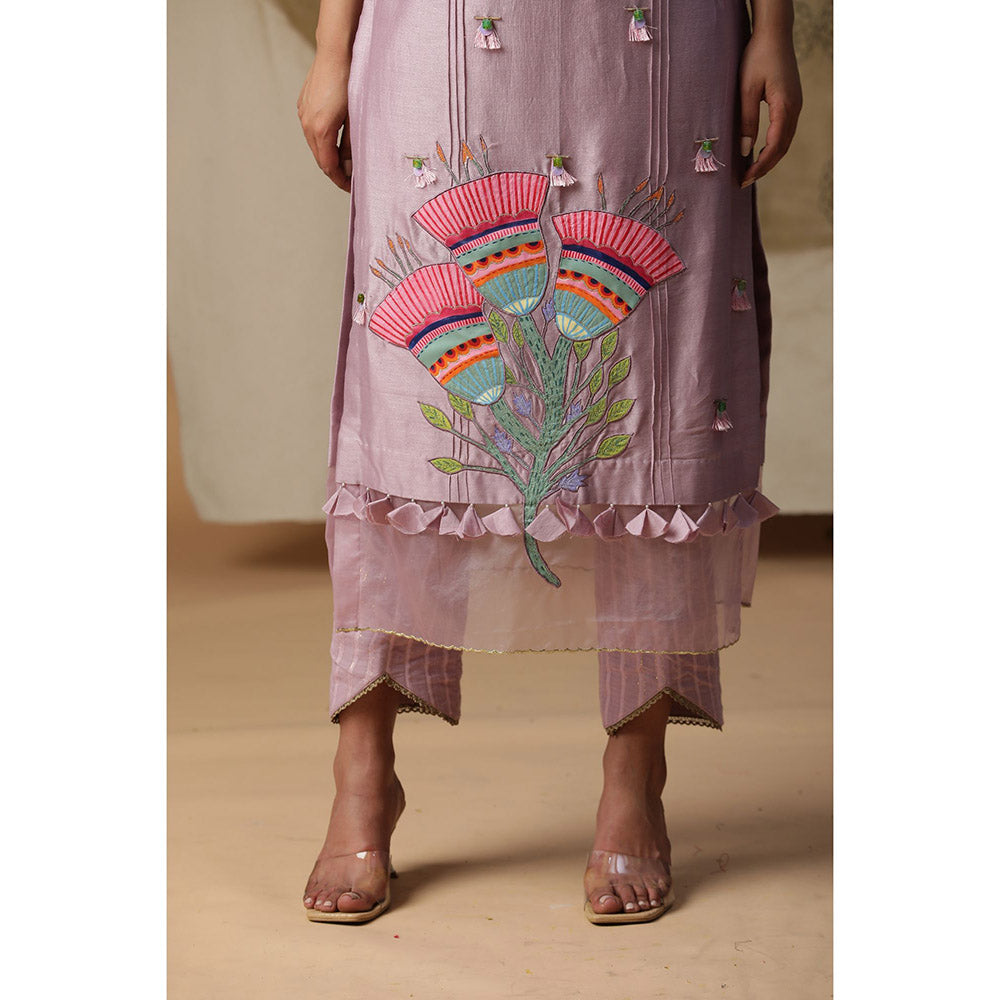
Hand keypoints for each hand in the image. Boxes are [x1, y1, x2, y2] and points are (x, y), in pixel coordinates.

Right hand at [297, 56, 351, 190]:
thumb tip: (351, 167)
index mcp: (321, 129)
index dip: (340, 179)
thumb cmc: (350, 83)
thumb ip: (351, 145)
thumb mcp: (356, 118)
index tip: (352, 187)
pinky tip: (336, 141)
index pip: (328, 166)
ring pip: (315, 145)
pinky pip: (312, 131)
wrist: (335, 53)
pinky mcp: (303, 106)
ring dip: (329, 155)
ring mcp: (303, 114)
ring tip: (346, 161)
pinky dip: (323, 141)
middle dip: (335, 170)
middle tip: (351, 178)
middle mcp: (307, 124)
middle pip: (320, 158)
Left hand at [738, 29, 802, 187]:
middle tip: (744, 182)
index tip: (744, 178)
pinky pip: (785, 131)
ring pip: (785, 142)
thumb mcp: (746, 89)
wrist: (774, 33)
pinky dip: (773, 147)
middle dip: (764, 168)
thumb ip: (746, 120)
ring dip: (769, 159)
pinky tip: (760, 152)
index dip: (760, 166)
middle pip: (782, 149)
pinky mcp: (792, 102)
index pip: (774, 147)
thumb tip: (745, 150)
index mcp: (785, 107)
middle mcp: (795, 108)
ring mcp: (795, 105)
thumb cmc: (758, 57)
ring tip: (751, 172)